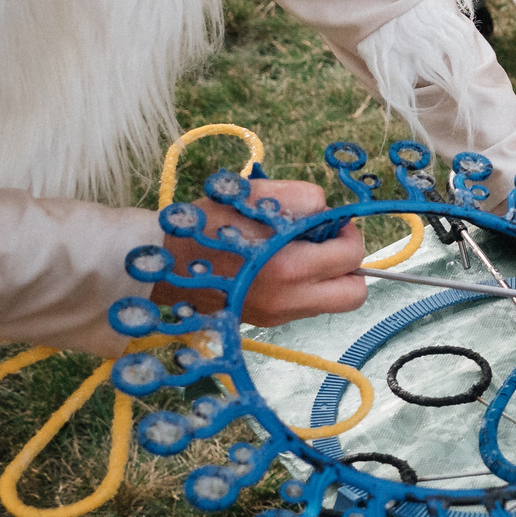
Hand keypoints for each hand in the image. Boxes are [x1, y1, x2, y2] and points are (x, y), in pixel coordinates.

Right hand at [159, 178, 366, 328]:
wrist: (163, 263)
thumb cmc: (208, 223)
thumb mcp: (257, 194)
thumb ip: (304, 198)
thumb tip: (330, 213)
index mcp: (289, 267)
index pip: (351, 257)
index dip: (348, 234)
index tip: (331, 223)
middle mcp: (288, 300)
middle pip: (353, 295)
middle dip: (349, 266)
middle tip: (326, 243)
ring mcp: (277, 316)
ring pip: (331, 303)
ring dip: (328, 278)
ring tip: (299, 253)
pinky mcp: (266, 322)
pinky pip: (306, 307)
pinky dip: (305, 287)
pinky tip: (279, 266)